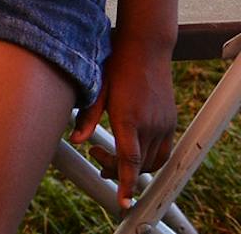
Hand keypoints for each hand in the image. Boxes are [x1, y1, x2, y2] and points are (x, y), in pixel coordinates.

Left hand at [71, 37, 176, 206]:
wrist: (145, 46)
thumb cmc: (116, 64)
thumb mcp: (96, 88)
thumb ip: (87, 116)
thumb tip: (77, 140)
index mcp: (129, 119)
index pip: (129, 162)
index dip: (125, 184)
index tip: (123, 201)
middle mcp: (151, 124)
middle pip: (140, 165)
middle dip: (120, 172)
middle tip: (97, 159)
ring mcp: (164, 123)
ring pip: (154, 160)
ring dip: (135, 166)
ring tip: (111, 156)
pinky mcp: (170, 119)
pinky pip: (163, 148)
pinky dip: (148, 156)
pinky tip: (131, 146)